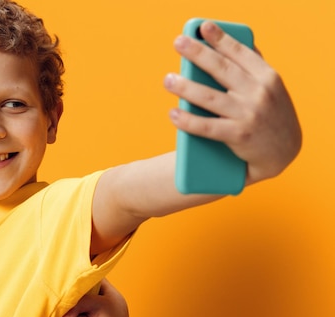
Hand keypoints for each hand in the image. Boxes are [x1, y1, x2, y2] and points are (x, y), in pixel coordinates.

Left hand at [165, 20, 301, 183]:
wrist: (283, 153)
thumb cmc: (271, 116)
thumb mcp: (272, 89)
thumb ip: (254, 69)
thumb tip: (232, 44)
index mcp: (267, 77)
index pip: (240, 53)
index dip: (220, 39)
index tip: (203, 27)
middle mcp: (259, 93)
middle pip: (221, 69)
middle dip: (198, 53)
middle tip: (178, 42)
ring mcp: (248, 114)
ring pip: (209, 97)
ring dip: (185, 87)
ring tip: (168, 80)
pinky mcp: (238, 136)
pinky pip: (207, 126)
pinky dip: (188, 120)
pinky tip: (173, 113)